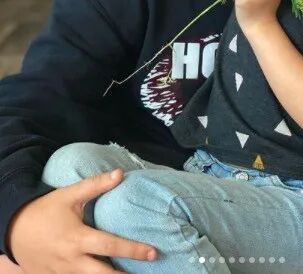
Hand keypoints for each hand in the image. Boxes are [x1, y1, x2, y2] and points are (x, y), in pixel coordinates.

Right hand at [7, 169, 157, 273]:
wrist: (14, 230)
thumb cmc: (45, 210)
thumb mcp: (70, 195)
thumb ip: (96, 185)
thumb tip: (120, 173)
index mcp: (78, 239)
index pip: (111, 247)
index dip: (134, 250)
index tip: (153, 252)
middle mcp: (72, 261)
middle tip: (148, 270)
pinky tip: (105, 273)